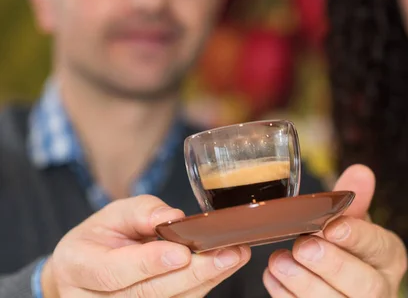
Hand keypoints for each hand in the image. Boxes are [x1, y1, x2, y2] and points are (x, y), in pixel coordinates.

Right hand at [42, 195, 250, 296]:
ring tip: (234, 257)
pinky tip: (222, 267)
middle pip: (147, 293)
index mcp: (79, 267)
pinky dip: (201, 286)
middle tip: (229, 253)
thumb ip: (142, 212)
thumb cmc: (102, 237)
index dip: (149, 264)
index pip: (114, 272)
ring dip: (205, 281)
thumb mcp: (113, 214)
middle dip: (193, 273)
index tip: (182, 252)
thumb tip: (173, 216)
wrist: (85, 269)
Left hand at [263, 165, 406, 297]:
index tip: (332, 227)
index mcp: (389, 258)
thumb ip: (354, 199)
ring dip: (304, 283)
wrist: (338, 283)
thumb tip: (360, 171)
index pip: (381, 247)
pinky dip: (288, 297)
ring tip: (278, 261)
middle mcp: (380, 288)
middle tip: (303, 245)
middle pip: (365, 284)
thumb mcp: (352, 222)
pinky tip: (272, 277)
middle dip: (332, 265)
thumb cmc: (346, 248)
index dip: (357, 238)